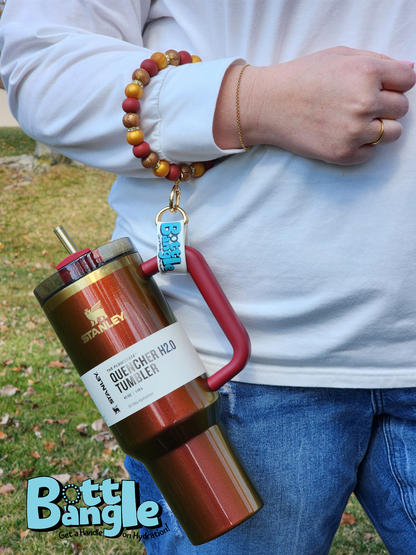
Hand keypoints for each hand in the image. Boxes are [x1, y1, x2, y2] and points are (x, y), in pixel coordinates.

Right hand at [214, 47, 415, 164]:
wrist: (267, 104)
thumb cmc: (302, 76)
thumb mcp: (339, 55)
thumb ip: (377, 61)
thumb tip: (409, 69)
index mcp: (366, 72)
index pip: (408, 80)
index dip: (395, 82)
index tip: (380, 86)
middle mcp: (364, 102)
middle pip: (402, 108)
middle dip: (386, 105)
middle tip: (360, 104)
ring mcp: (354, 131)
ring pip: (393, 133)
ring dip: (379, 127)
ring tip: (355, 121)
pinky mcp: (343, 153)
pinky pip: (371, 152)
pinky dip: (361, 146)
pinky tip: (341, 134)